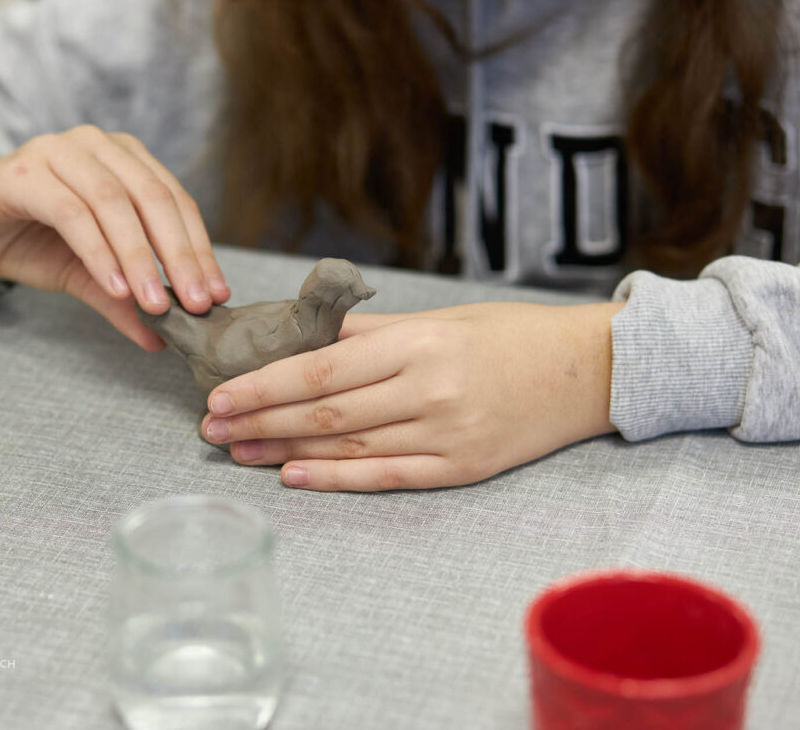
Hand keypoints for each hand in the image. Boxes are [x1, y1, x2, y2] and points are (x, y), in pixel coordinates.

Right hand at [0, 125, 230, 349]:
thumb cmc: (30, 240)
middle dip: (180, 255)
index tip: (216, 295)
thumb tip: (164, 339)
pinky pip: (73, 212)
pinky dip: (99, 251)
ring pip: (115, 203)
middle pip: (154, 199)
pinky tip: (116, 286)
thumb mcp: (87, 275)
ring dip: (140, 257)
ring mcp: (60, 150)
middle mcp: (98, 146)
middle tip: (196, 304)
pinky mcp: (24, 171)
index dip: (200, 249)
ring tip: (156, 304)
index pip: (175, 202)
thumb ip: (126, 299)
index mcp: (126, 160)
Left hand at [200, 302, 623, 490]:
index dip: (265, 384)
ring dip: (285, 450)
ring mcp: (447, 435)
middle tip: (211, 426)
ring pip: (349, 448)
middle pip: (326, 412)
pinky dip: (336, 479)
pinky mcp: (463, 469)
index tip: (220, 393)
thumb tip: (300, 333)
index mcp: (419, 343)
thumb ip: (369, 330)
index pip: (322, 367)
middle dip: (260, 420)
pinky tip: (294, 476)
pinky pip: (387, 477)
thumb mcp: (438, 319)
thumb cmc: (509, 336)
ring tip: (238, 450)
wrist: (588, 371)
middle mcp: (430, 390)